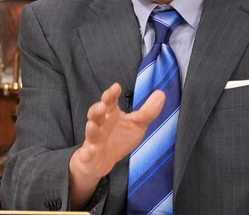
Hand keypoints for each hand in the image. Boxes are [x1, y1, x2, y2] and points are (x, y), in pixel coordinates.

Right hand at [68, 82, 164, 207]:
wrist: (104, 161)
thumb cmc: (119, 138)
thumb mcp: (137, 124)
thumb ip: (148, 111)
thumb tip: (161, 93)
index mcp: (111, 114)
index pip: (110, 101)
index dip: (112, 94)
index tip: (116, 87)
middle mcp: (100, 124)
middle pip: (96, 114)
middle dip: (97, 109)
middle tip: (103, 106)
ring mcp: (94, 140)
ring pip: (90, 132)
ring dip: (91, 129)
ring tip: (92, 125)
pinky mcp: (90, 155)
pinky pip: (87, 154)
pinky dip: (87, 153)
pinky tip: (89, 152)